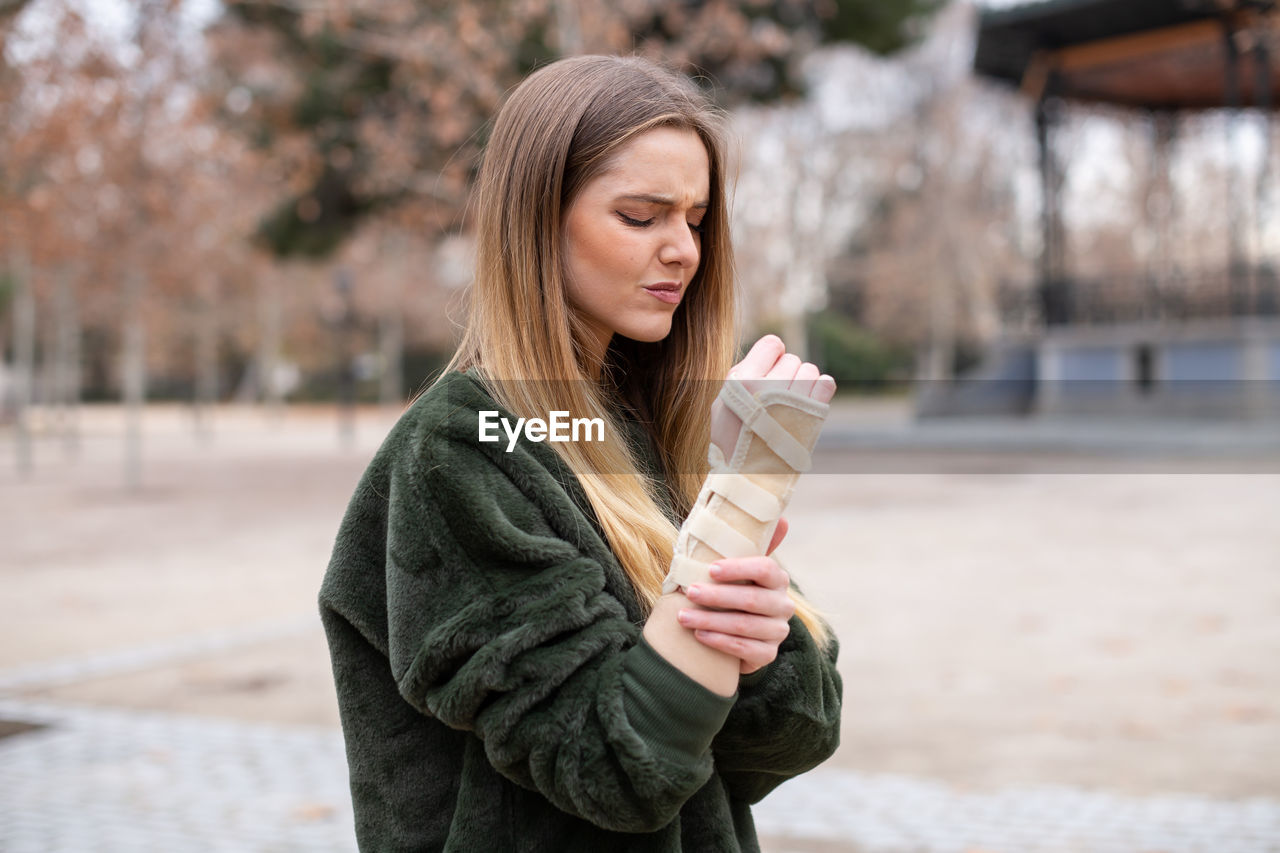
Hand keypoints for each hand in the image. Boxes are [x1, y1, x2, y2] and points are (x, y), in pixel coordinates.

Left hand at [677, 554, 795, 674]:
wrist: (728, 632)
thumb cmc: (727, 591)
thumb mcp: (733, 568)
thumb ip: (748, 544)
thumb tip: (783, 519)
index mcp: (777, 579)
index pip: (766, 569)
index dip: (739, 568)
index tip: (711, 569)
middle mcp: (783, 605)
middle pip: (752, 600)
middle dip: (717, 596)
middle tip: (689, 592)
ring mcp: (778, 631)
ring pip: (745, 626)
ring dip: (711, 621)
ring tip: (683, 616)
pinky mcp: (769, 654)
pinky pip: (746, 650)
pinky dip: (720, 642)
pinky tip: (699, 635)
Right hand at [710, 335, 836, 460]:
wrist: (748, 478)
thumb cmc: (733, 442)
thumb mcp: (722, 404)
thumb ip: (743, 373)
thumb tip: (773, 348)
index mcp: (743, 379)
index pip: (772, 344)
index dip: (773, 356)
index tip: (770, 373)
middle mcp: (767, 385)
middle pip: (792, 359)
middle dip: (788, 374)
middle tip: (780, 398)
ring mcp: (792, 398)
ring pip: (810, 371)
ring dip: (805, 384)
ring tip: (794, 404)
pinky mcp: (812, 413)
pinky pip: (826, 384)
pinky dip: (822, 390)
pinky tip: (812, 403)